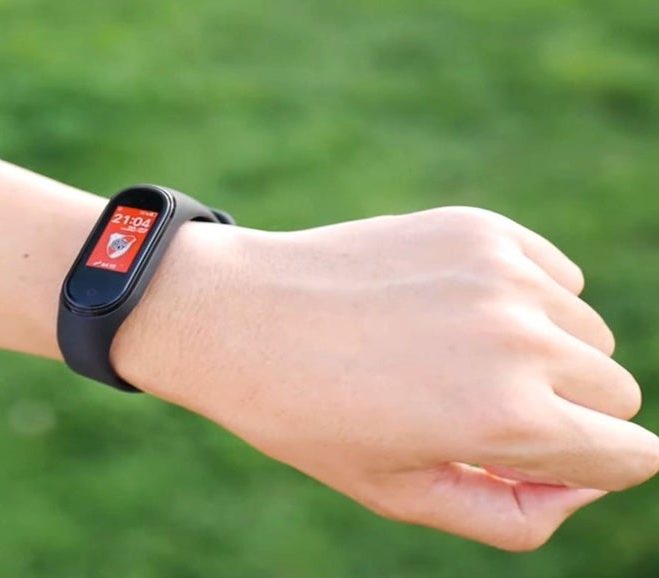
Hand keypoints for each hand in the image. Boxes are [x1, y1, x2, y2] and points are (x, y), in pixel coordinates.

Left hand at [112, 206, 658, 550]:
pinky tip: (450, 310)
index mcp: (507, 421)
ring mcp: (503, 275)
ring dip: (543, 353)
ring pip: (586, 332)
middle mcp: (521, 341)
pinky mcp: (481, 229)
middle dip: (565, 413)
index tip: (534, 459)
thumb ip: (512, 514)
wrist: (236, 317)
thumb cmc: (309, 417)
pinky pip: (554, 275)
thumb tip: (583, 482)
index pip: (631, 457)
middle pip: (616, 391)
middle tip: (476, 410)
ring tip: (450, 358)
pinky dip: (525, 299)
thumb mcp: (401, 496)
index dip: (588, 468)